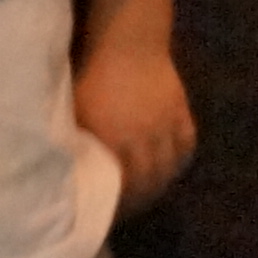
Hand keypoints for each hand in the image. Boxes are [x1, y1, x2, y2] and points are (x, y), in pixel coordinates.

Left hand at [75, 42, 199, 210]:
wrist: (128, 42)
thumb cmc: (92, 75)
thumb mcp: (76, 111)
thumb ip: (77, 142)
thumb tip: (70, 169)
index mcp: (114, 140)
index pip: (120, 183)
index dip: (115, 203)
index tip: (105, 214)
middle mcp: (144, 138)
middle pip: (148, 180)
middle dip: (139, 199)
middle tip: (127, 210)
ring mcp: (166, 125)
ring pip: (169, 166)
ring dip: (160, 184)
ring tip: (149, 193)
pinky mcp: (181, 112)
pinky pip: (187, 144)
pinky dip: (180, 160)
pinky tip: (171, 167)